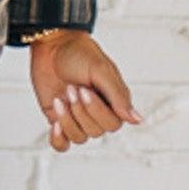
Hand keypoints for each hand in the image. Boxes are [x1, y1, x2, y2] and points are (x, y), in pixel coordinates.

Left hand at [27, 30, 143, 152]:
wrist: (51, 45)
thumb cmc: (78, 52)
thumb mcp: (101, 70)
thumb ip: (118, 96)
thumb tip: (136, 119)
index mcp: (112, 100)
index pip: (113, 124)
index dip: (96, 111)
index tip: (85, 89)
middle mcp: (97, 111)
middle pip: (96, 132)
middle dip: (80, 111)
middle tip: (72, 88)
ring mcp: (77, 117)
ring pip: (79, 138)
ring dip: (67, 120)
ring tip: (61, 98)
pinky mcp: (59, 119)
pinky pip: (62, 144)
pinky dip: (58, 139)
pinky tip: (55, 124)